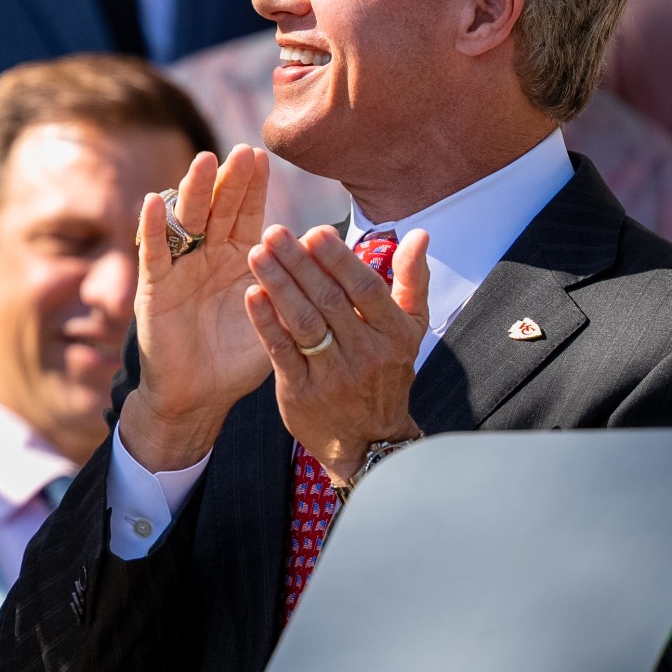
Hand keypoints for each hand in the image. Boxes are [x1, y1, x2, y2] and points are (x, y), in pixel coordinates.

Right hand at [120, 146, 274, 470]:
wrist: (201, 394)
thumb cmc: (240, 357)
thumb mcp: (277, 314)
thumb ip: (294, 283)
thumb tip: (330, 251)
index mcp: (239, 259)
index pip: (246, 214)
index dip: (252, 186)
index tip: (261, 156)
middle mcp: (207, 256)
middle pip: (218, 208)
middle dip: (228, 180)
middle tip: (240, 151)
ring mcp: (180, 268)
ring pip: (187, 221)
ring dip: (194, 191)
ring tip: (204, 163)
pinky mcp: (155, 287)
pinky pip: (154, 252)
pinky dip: (153, 226)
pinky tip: (155, 200)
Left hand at [245, 224, 427, 483]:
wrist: (368, 440)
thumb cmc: (385, 373)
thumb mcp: (410, 330)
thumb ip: (411, 281)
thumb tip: (419, 234)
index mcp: (394, 334)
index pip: (365, 289)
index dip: (339, 259)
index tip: (315, 231)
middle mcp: (366, 353)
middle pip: (329, 300)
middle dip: (299, 262)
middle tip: (274, 232)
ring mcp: (333, 374)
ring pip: (304, 322)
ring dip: (279, 285)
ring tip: (257, 254)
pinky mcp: (301, 391)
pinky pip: (281, 350)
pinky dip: (266, 322)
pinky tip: (252, 294)